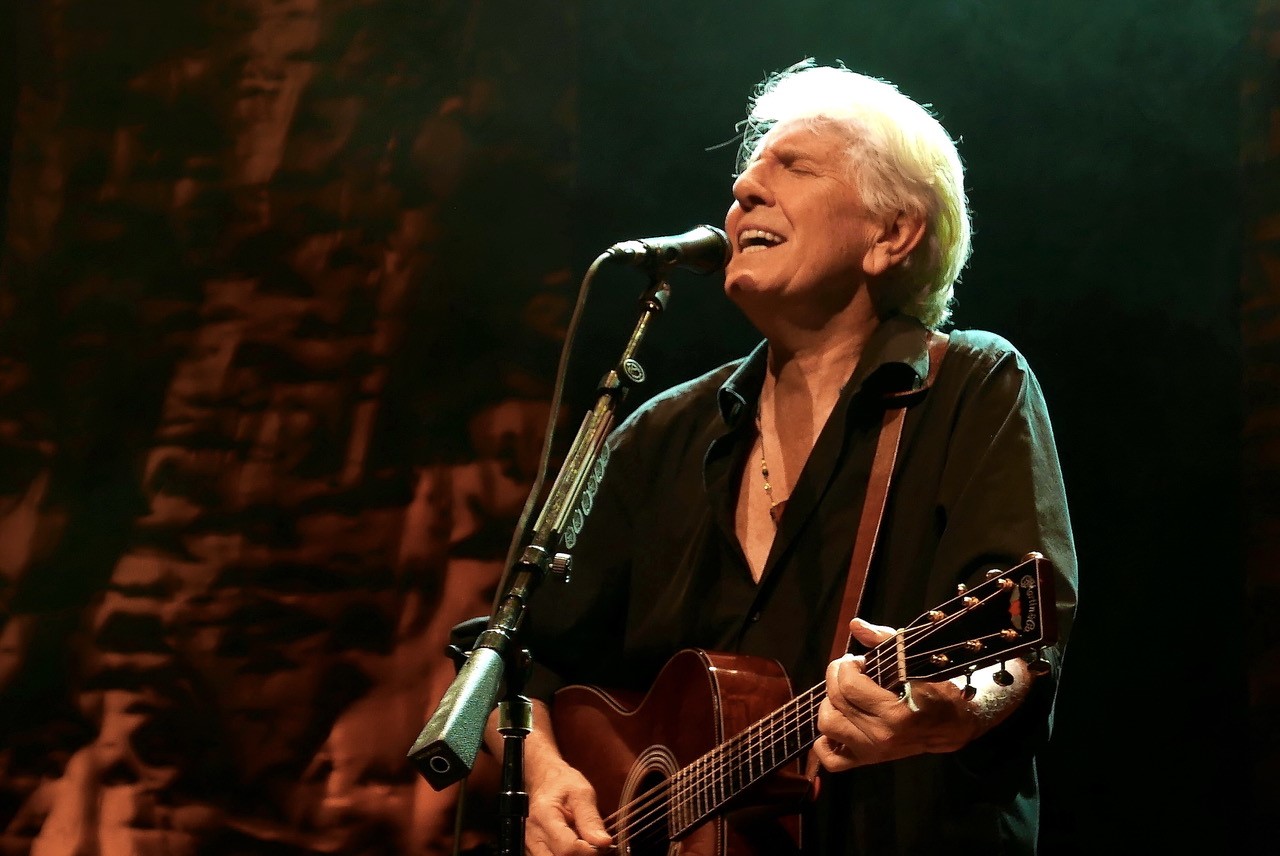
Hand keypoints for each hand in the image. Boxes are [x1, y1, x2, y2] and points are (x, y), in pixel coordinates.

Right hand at [525, 759, 613, 855]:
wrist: (544, 780)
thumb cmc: (563, 784)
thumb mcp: (582, 793)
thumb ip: (590, 818)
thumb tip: (604, 842)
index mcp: (544, 815)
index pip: (567, 847)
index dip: (589, 850)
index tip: (602, 843)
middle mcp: (532, 833)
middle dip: (581, 855)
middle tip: (593, 844)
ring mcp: (529, 843)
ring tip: (582, 843)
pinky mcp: (530, 849)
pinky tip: (571, 845)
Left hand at [810, 618, 982, 773]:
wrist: (956, 723)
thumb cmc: (937, 687)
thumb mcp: (915, 660)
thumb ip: (884, 641)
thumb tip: (855, 625)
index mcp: (896, 713)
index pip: (849, 685)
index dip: (848, 666)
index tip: (859, 661)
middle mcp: (882, 736)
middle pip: (835, 701)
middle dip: (836, 676)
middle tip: (850, 670)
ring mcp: (874, 752)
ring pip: (827, 726)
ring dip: (829, 704)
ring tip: (844, 693)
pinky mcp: (869, 761)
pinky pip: (831, 760)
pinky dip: (824, 742)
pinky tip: (839, 720)